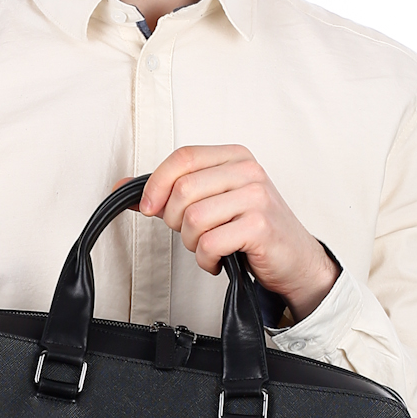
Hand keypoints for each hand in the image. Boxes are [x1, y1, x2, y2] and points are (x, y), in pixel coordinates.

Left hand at [132, 146, 337, 318]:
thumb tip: (122, 188)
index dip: (156, 184)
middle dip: (175, 221)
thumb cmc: (251, 230)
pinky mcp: (259, 226)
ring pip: (194, 219)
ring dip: (192, 243)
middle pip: (183, 190)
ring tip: (208, 247)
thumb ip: (170, 193)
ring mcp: (256, 197)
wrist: (295, 259)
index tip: (148, 208)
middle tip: (191, 234)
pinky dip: (206, 260)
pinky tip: (219, 260)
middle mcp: (247, 171)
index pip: (183, 157)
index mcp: (234, 157)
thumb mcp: (212, 202)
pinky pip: (210, 244)